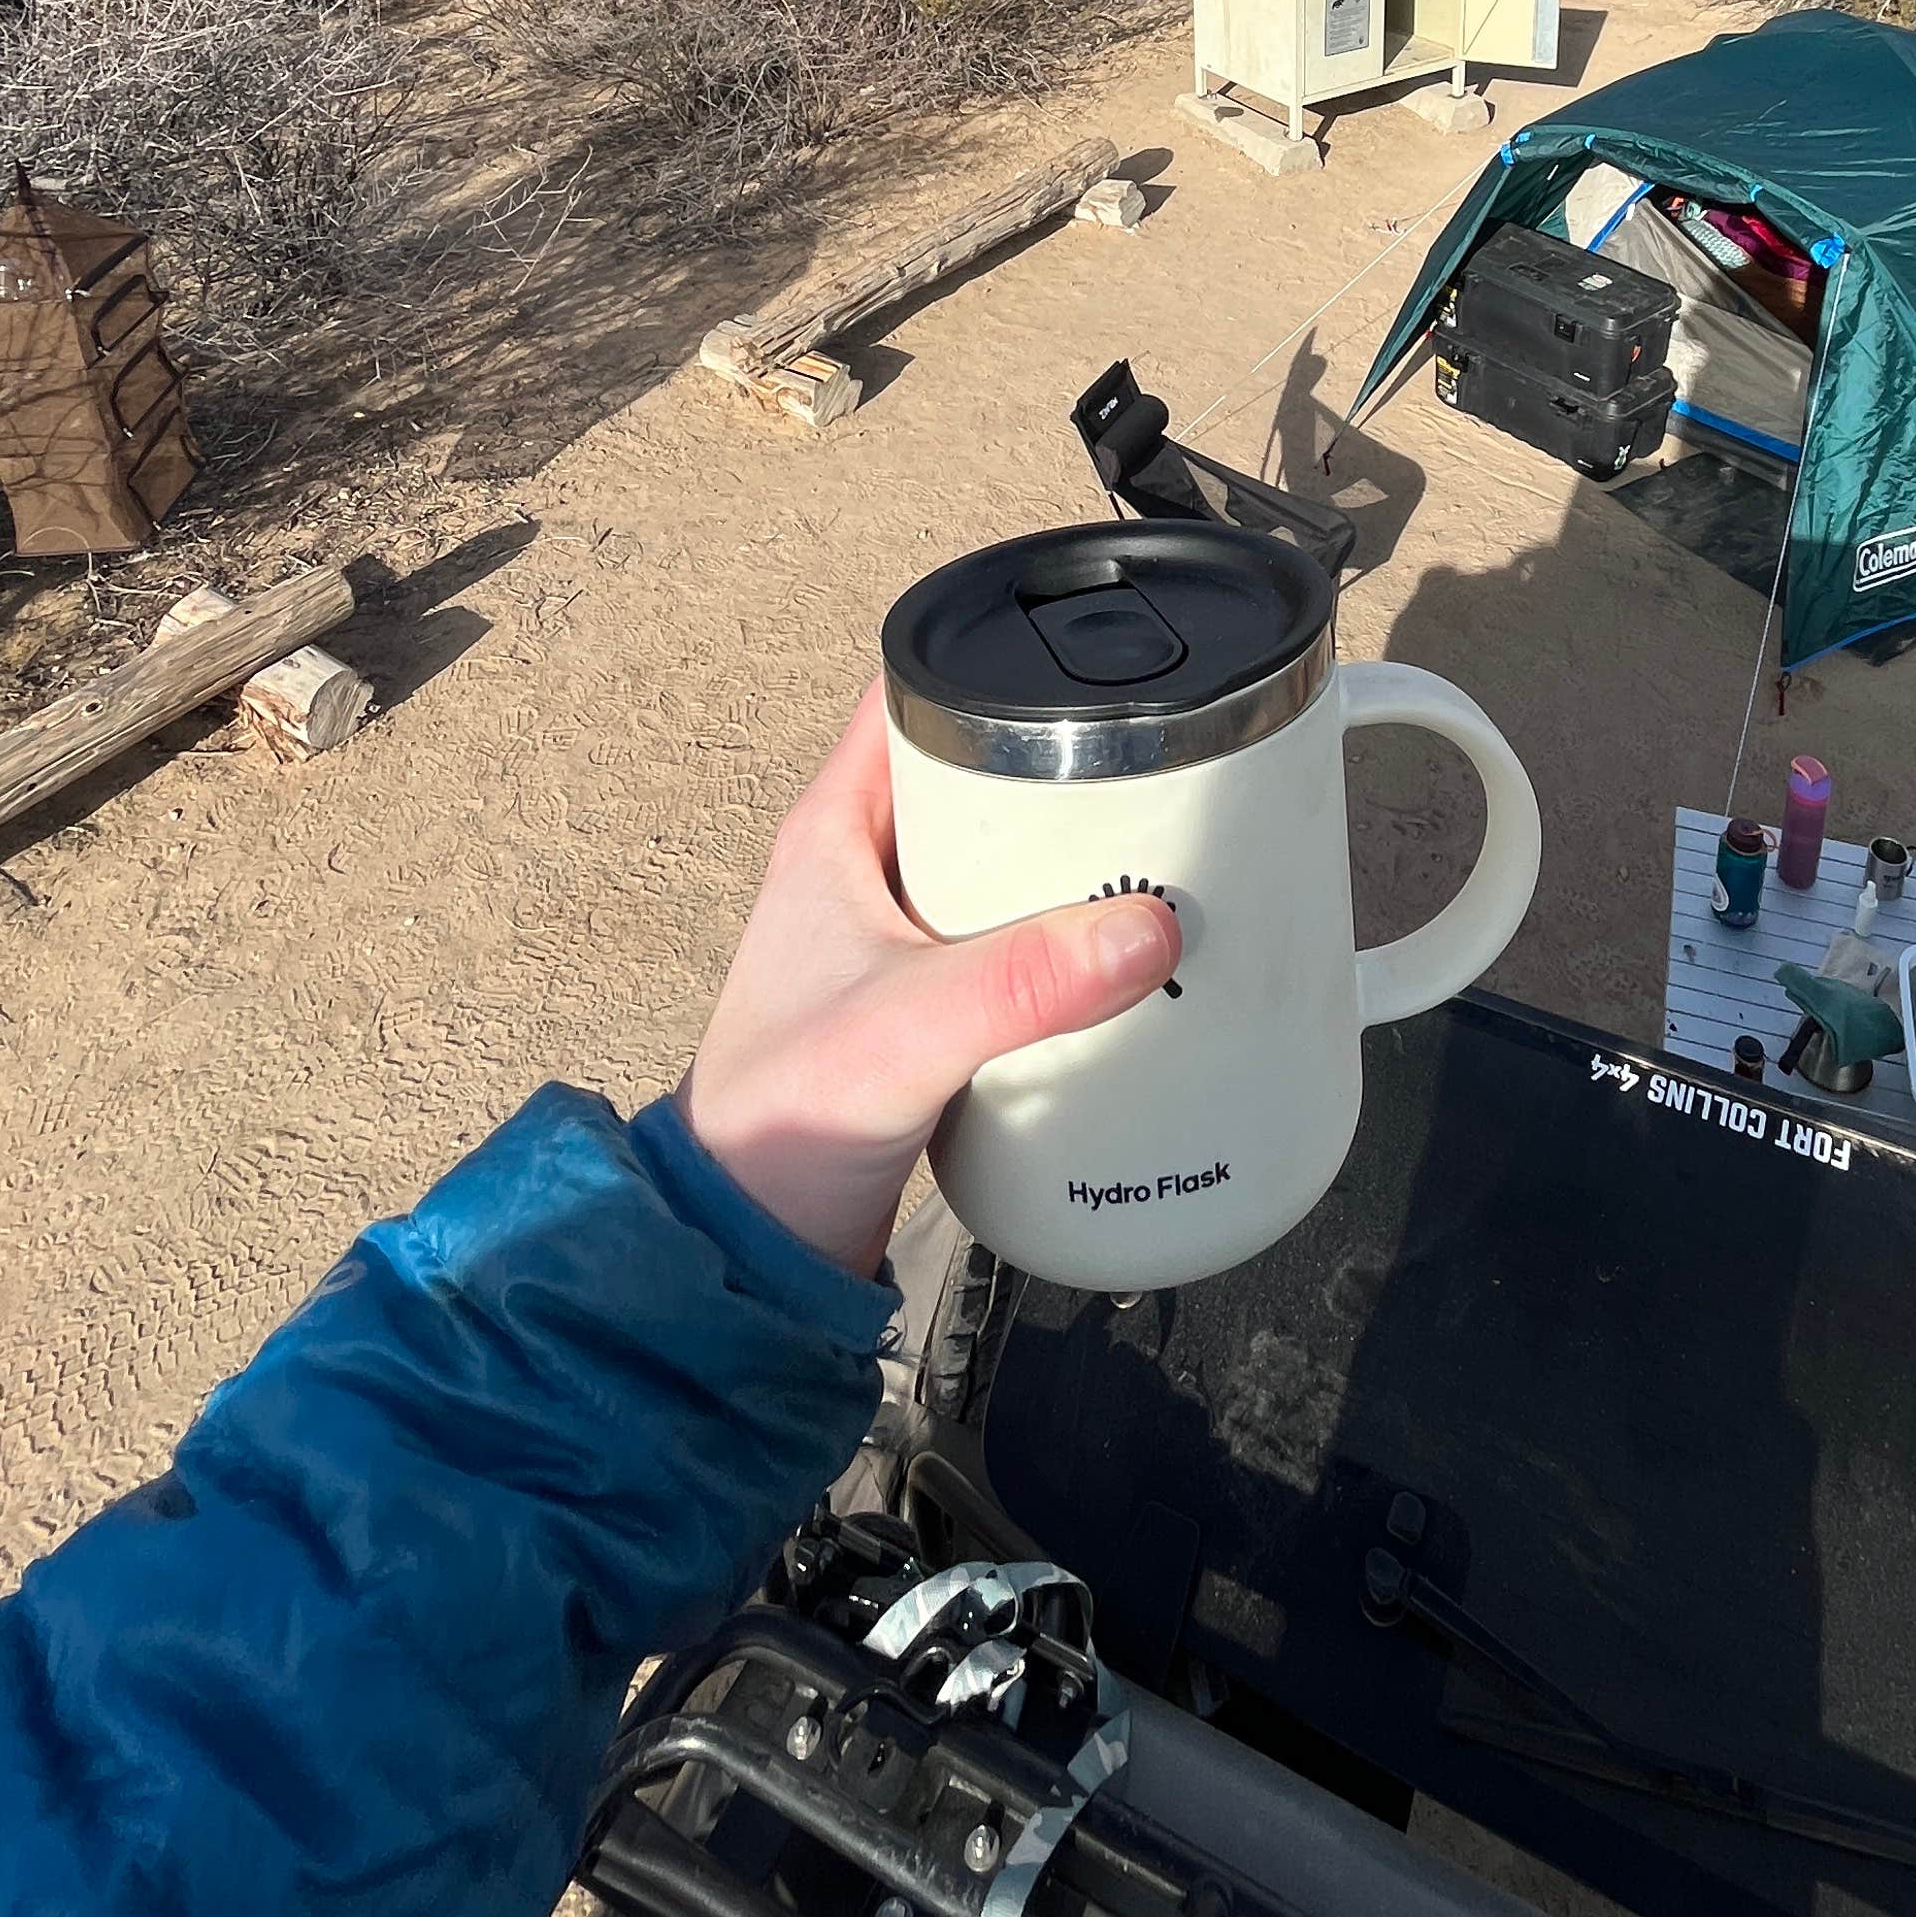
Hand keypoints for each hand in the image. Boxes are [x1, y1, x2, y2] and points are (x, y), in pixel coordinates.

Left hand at [680, 679, 1181, 1278]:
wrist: (750, 1249)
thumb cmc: (776, 1126)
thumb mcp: (908, 1034)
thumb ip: (1022, 982)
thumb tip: (1146, 929)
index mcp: (836, 832)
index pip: (917, 695)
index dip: (997, 666)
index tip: (1092, 669)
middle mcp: (869, 870)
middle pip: (985, 776)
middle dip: (1071, 772)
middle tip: (1161, 779)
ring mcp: (904, 940)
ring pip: (1008, 861)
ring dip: (1078, 863)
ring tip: (1164, 861)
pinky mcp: (937, 1004)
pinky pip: (1020, 940)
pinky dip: (1074, 941)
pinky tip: (1130, 960)